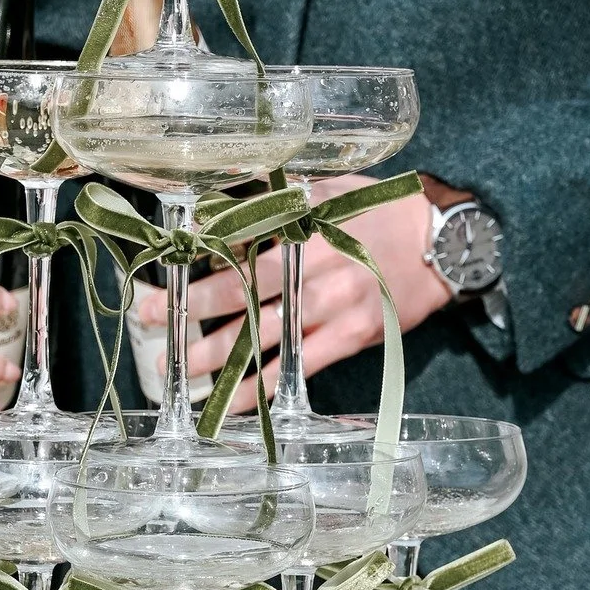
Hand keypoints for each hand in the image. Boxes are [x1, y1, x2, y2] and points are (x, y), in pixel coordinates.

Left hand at [146, 176, 453, 414]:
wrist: (442, 241)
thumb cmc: (377, 210)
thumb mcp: (326, 187)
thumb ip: (273, 196)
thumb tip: (214, 200)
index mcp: (305, 220)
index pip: (240, 238)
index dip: (196, 255)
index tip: (159, 266)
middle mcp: (316, 263)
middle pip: (243, 287)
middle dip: (189, 306)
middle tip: (147, 318)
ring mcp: (333, 304)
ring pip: (265, 333)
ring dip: (218, 354)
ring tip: (175, 370)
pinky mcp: (351, 337)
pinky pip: (297, 369)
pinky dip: (262, 388)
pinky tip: (230, 402)